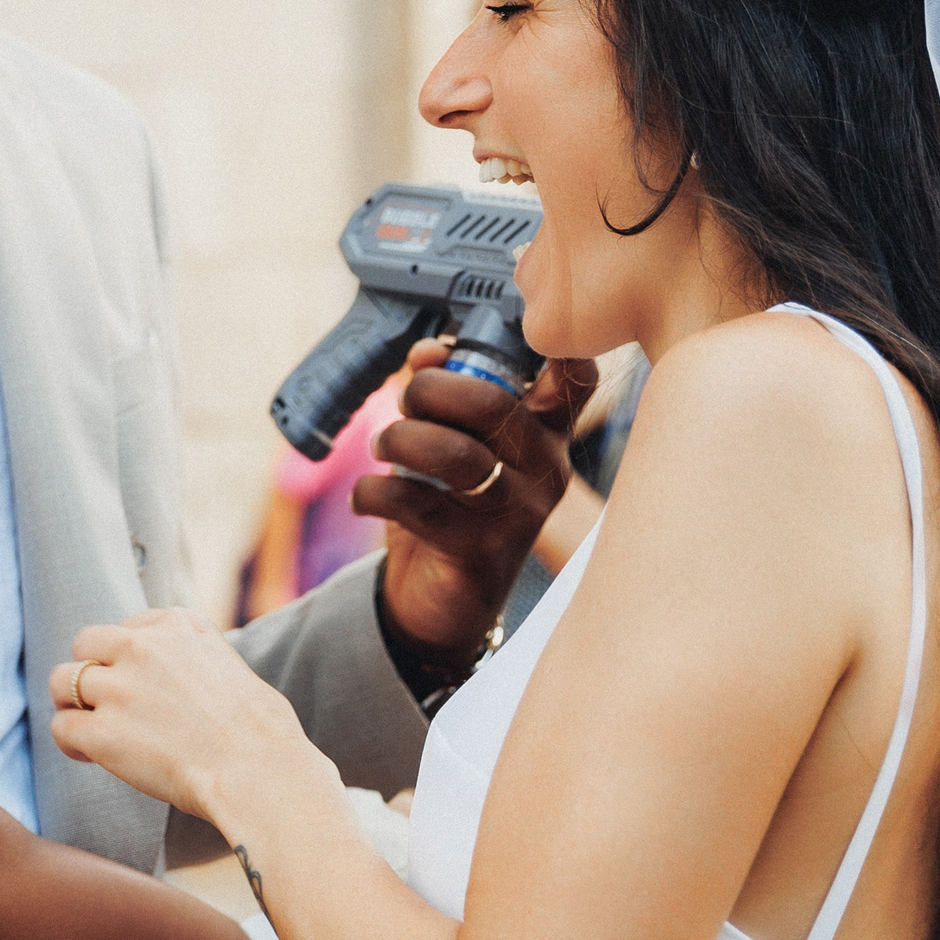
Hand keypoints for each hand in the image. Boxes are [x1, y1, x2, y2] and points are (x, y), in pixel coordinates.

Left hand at [47, 609, 330, 828]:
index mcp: (178, 626)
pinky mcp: (103, 732)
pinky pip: (61, 726)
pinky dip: (70, 742)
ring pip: (62, 681)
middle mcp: (142, 648)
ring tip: (88, 728)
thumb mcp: (232, 667)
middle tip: (103, 704)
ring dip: (71, 704)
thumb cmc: (261, 733)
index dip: (127, 658)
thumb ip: (197, 657)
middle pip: (85, 643)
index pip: (129, 627)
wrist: (259, 771)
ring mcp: (119, 688)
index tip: (136, 682)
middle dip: (90, 672)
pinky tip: (89, 755)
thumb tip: (183, 676)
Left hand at [354, 340, 597, 661]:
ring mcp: (518, 514)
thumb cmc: (450, 504)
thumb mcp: (451, 441)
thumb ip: (443, 389)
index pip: (575, 381)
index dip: (548, 350)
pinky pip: (416, 504)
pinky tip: (364, 496)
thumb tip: (428, 351)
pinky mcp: (480, 552)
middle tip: (406, 404)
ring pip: (453, 454)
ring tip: (382, 446)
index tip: (495, 339)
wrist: (444, 600)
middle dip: (431, 391)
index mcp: (547, 433)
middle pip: (493, 404)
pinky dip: (373, 491)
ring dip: (400, 439)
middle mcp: (546, 471)